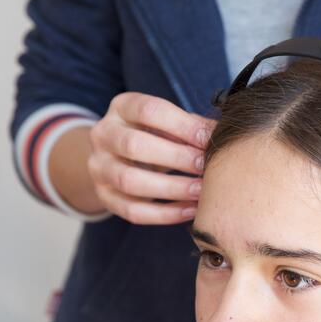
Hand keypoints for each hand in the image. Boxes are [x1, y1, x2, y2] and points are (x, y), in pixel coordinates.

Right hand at [87, 92, 216, 224]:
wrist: (118, 155)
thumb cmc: (155, 135)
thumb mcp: (168, 123)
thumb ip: (192, 126)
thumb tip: (221, 134)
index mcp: (122, 107)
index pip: (148, 111)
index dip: (182, 126)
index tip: (208, 139)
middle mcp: (103, 134)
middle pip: (134, 145)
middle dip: (176, 157)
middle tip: (205, 167)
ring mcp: (99, 167)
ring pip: (130, 181)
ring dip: (172, 188)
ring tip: (201, 191)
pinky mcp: (104, 196)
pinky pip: (132, 210)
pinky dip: (165, 214)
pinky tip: (190, 210)